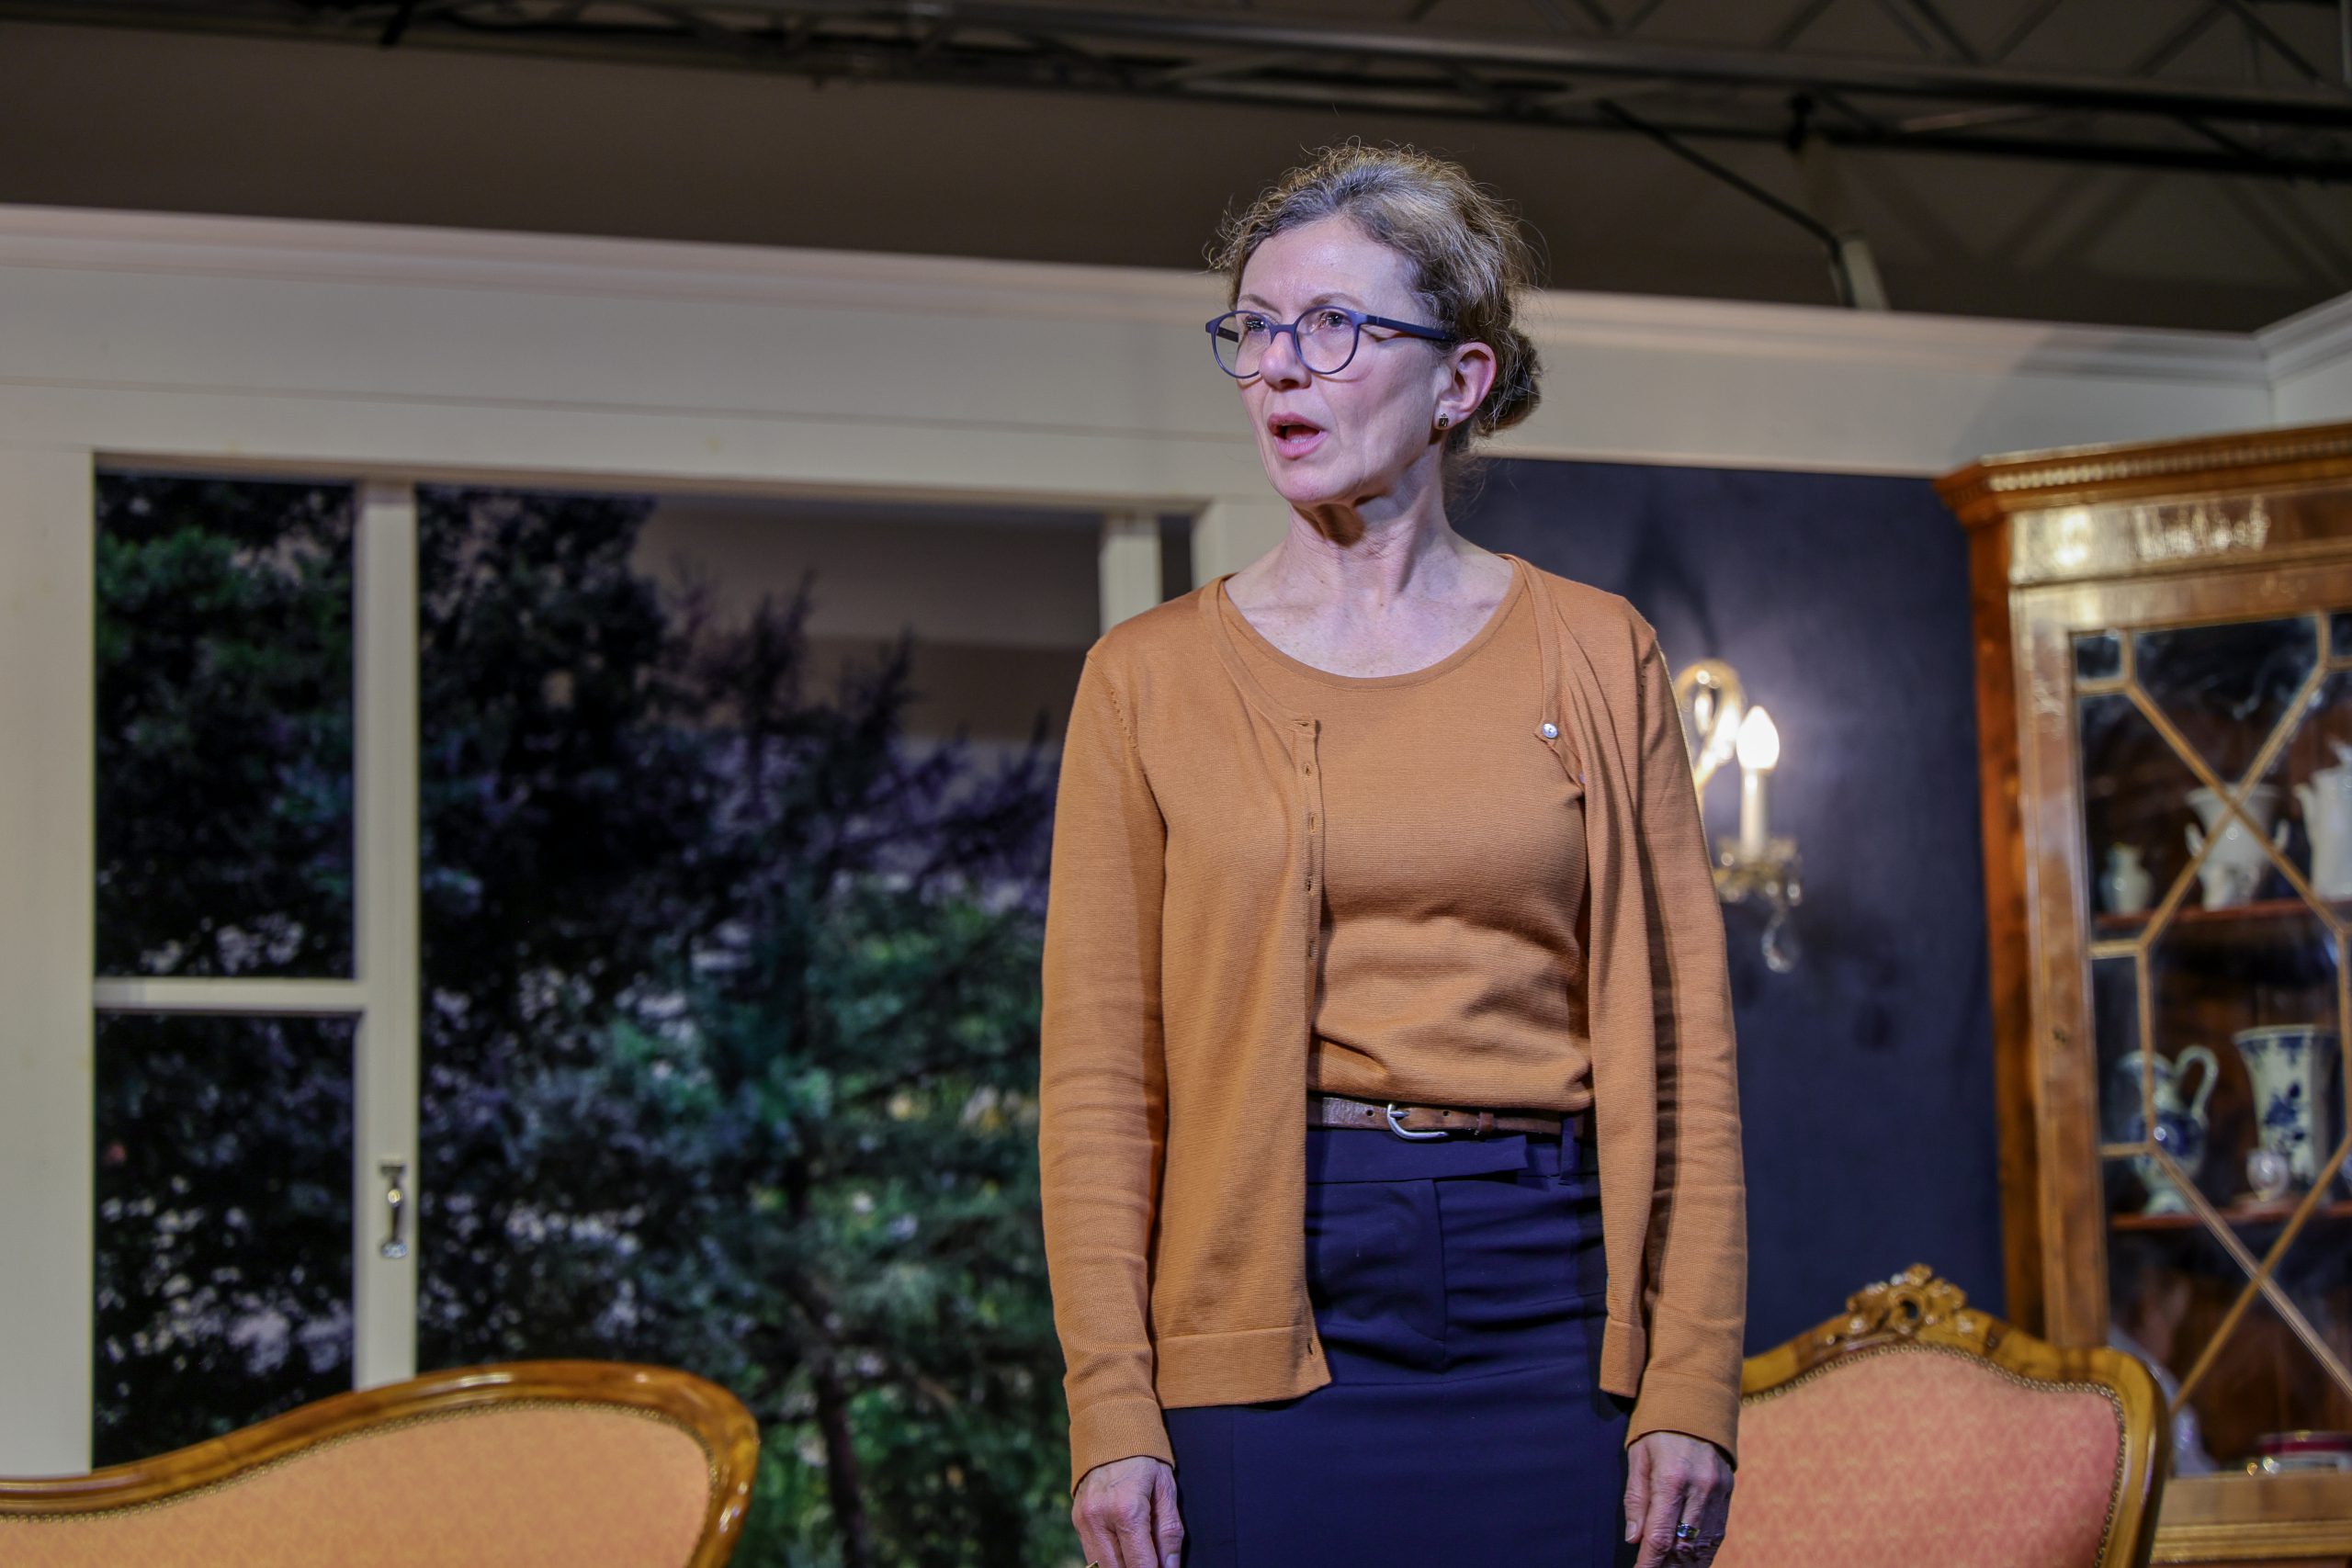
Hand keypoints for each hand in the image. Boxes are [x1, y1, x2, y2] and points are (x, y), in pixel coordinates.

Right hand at [1072, 1454, 1184, 1567]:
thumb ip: (1169, 1532)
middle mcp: (1099, 1518)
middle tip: (1154, 1564)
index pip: (1141, 1565)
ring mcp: (1083, 1520)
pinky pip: (1092, 1554)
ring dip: (1122, 1567)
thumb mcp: (1166, 1489)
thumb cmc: (1145, 1456)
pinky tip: (1125, 1551)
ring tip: (1140, 1557)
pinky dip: (1110, 1559)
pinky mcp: (1076, 1521)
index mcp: (1127, 1509)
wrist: (1111, 1426)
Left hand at [1623, 1429, 1731, 1566]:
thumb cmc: (1657, 1427)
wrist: (1695, 1399)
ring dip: (1687, 1565)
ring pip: (1704, 1544)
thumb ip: (1636, 1499)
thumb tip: (1635, 1539)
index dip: (1649, 1563)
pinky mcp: (1728, 1492)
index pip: (1660, 1535)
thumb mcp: (1638, 1457)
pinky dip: (1704, 1553)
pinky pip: (1717, 1533)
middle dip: (1667, 1567)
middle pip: (1684, 1546)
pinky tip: (1691, 1562)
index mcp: (1672, 1477)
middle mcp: (1700, 1488)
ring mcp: (1718, 1491)